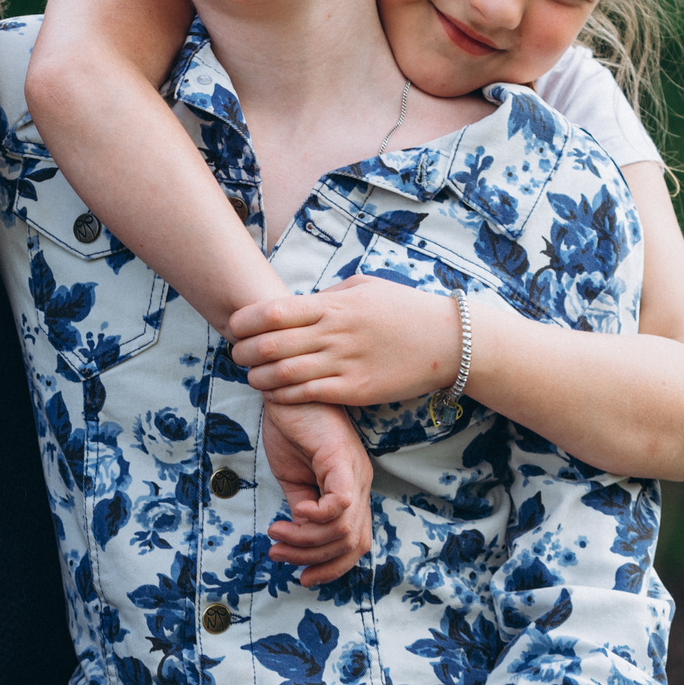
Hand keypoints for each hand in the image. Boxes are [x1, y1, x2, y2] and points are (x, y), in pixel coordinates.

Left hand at [231, 278, 460, 407]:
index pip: (273, 311)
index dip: (245, 321)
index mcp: (333, 306)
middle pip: (271, 344)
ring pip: (284, 374)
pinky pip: (308, 395)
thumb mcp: (364, 288)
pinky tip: (275, 395)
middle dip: (243, 352)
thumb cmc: (405, 310)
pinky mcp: (356, 390)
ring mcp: (345, 363)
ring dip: (259, 378)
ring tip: (252, 377)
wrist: (448, 341)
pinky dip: (283, 396)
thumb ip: (328, 296)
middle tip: (236, 355)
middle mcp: (335, 333)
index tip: (235, 327)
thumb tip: (299, 301)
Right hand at [257, 398, 371, 586]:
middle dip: (316, 560)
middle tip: (279, 555)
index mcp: (351, 489)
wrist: (284, 388)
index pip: (355, 542)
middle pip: (354, 543)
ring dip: (306, 541)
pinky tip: (293, 512)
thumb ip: (301, 507)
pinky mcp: (341, 460)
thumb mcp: (293, 477)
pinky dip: (315, 518)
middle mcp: (360, 483)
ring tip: (276, 534)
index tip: (299, 574)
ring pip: (344, 530)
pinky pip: (340, 504)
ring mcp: (354, 472)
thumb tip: (299, 537)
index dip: (331, 566)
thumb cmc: (290, 426)